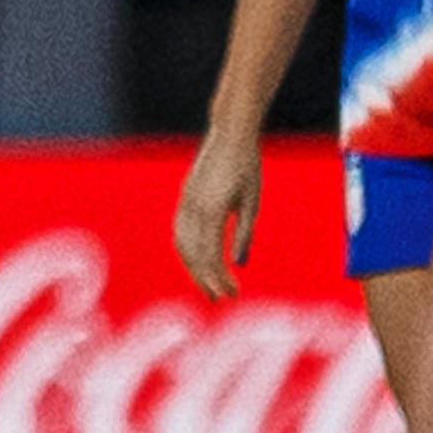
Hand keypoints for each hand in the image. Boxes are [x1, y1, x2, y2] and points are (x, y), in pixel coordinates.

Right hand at [175, 130, 263, 300]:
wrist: (230, 134)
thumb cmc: (247, 166)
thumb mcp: (252, 201)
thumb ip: (244, 233)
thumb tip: (239, 264)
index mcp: (212, 209)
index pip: (211, 255)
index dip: (219, 279)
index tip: (231, 295)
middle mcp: (194, 208)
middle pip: (194, 255)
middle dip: (206, 280)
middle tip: (221, 298)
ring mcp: (185, 202)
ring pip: (183, 245)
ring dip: (194, 269)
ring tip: (209, 285)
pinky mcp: (184, 198)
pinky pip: (180, 232)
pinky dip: (186, 252)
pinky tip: (197, 262)